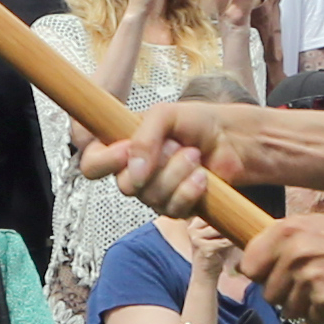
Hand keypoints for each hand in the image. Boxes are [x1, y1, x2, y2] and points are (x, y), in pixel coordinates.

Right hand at [91, 102, 234, 212]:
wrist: (231, 139)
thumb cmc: (198, 122)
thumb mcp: (165, 114)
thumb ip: (143, 136)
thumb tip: (134, 170)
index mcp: (121, 146)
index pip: (92, 163)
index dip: (104, 161)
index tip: (126, 149)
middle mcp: (134, 171)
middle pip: (125, 185)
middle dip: (157, 164)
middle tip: (176, 145)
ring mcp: (154, 191)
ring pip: (151, 197)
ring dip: (177, 173)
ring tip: (194, 155)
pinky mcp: (175, 206)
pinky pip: (172, 209)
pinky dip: (190, 190)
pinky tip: (202, 176)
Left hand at [248, 209, 323, 323]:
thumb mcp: (313, 227)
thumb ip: (281, 244)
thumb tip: (247, 268)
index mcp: (286, 231)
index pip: (250, 266)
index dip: (263, 275)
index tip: (277, 275)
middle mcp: (295, 253)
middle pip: (269, 294)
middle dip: (289, 294)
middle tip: (314, 281)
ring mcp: (310, 278)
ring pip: (289, 311)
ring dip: (308, 306)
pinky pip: (312, 321)